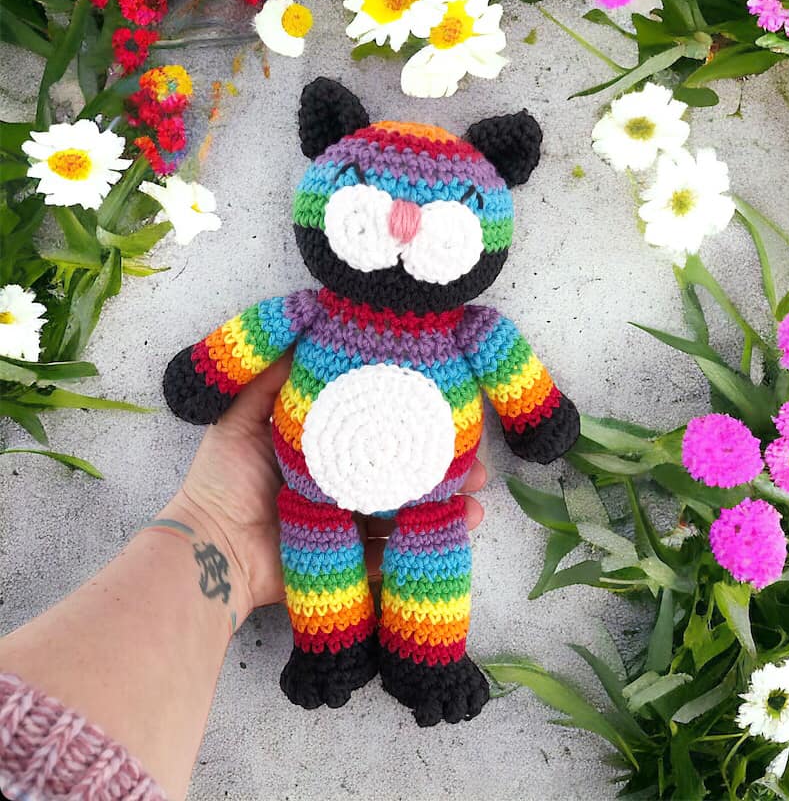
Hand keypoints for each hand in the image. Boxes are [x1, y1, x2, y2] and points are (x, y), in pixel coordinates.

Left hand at [165, 354, 486, 622]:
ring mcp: (350, 524)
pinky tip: (460, 527)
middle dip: (441, 466)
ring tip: (476, 498)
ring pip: (407, 510)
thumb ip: (269, 378)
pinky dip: (428, 542)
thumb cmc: (224, 478)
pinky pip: (397, 551)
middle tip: (476, 461)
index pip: (374, 431)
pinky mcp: (352, 561)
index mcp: (323, 450)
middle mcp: (341, 484)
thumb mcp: (241, 416)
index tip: (444, 406)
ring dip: (445, 503)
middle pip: (400, 471)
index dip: (408, 421)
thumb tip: (305, 328)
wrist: (211, 551)